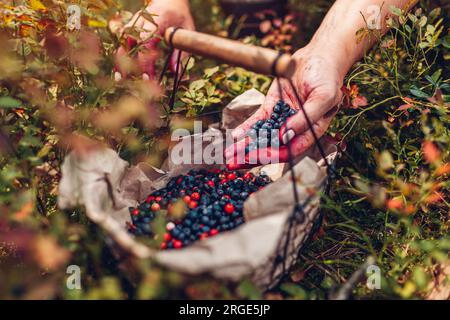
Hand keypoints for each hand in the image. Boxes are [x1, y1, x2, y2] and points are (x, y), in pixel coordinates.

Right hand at [114, 0, 193, 78]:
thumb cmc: (180, 16)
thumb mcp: (186, 31)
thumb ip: (181, 51)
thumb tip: (175, 72)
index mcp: (157, 20)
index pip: (146, 42)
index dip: (145, 61)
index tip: (147, 77)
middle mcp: (142, 20)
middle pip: (130, 43)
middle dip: (129, 63)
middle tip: (129, 81)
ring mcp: (135, 22)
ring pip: (123, 42)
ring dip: (120, 60)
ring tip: (119, 79)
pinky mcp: (131, 26)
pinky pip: (122, 41)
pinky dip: (121, 56)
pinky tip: (120, 70)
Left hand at [225, 44, 342, 169]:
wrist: (319, 56)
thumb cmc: (327, 77)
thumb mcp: (324, 98)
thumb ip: (307, 119)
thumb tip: (285, 136)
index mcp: (310, 131)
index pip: (291, 150)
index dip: (275, 155)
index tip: (259, 156)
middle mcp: (294, 129)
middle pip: (272, 148)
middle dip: (253, 157)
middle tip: (234, 164)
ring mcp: (281, 118)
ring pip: (261, 137)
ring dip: (245, 147)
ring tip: (229, 156)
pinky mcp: (272, 107)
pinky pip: (257, 120)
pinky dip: (246, 128)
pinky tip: (236, 136)